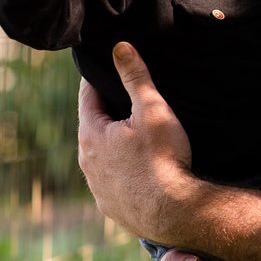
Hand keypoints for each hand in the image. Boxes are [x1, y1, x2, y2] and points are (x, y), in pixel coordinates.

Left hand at [77, 42, 193, 240]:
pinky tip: (139, 168)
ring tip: (134, 135)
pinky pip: (111, 180)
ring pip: (100, 156)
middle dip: (108, 112)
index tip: (106, 67)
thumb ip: (135, 76)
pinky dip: (121, 170)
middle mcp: (86, 162)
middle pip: (93, 126)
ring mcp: (97, 187)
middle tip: (126, 99)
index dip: (98, 79)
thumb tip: (119, 47)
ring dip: (113, 144)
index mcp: (91, 134)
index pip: (88, 96)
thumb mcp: (152, 109)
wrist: (174, 213)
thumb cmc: (163, 158)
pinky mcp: (110, 206)